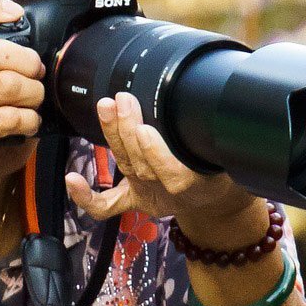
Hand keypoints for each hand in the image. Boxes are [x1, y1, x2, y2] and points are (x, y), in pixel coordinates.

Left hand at [68, 92, 268, 246]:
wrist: (221, 204)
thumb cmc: (227, 172)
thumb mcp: (234, 158)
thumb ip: (223, 141)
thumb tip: (229, 106)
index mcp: (198, 186)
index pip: (174, 175)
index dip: (157, 154)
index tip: (147, 129)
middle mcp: (168, 194)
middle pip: (143, 165)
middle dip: (128, 130)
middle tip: (122, 100)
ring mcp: (148, 196)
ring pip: (126, 168)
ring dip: (113, 136)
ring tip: (107, 107)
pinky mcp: (134, 200)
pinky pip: (107, 205)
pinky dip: (86, 196)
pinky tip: (71, 179)